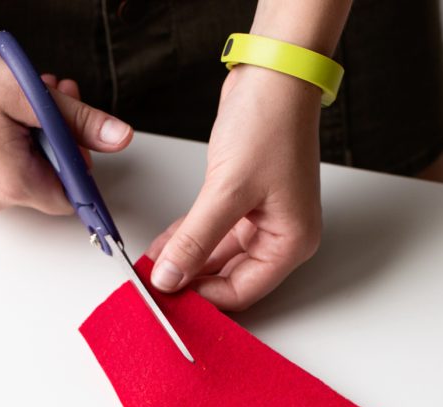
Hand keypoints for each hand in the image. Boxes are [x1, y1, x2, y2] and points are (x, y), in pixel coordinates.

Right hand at [0, 18, 132, 213]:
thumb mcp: (28, 92)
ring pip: (21, 171)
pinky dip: (5, 143)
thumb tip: (116, 137)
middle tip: (54, 98)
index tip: (82, 137)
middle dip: (58, 140)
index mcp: (11, 183)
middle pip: (46, 181)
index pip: (71, 197)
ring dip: (32, 137)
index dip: (82, 164)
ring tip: (21, 98)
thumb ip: (77, 120)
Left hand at [148, 63, 321, 310]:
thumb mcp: (227, 190)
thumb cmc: (271, 122)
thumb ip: (196, 239)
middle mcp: (281, 236)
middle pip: (231, 278)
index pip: (242, 291)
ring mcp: (264, 219)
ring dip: (186, 261)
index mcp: (291, 243)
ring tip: (152, 267)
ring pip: (218, 257)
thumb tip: (170, 277)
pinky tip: (163, 247)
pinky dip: (189, 239)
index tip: (168, 297)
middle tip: (156, 286)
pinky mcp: (245, 201)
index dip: (203, 297)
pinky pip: (214, 233)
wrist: (275, 72)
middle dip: (192, 282)